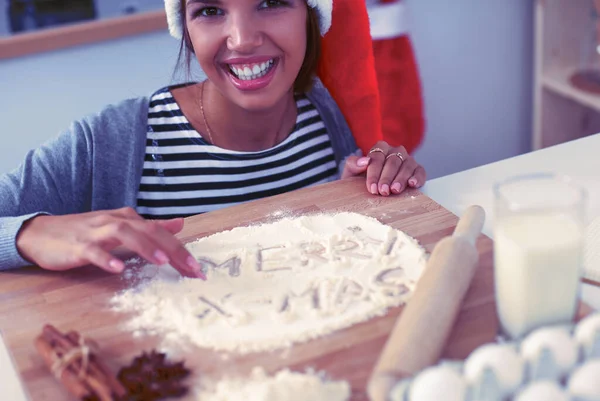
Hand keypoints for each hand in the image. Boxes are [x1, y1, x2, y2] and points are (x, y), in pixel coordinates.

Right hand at [16, 207, 205, 278]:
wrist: (40, 233)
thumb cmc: (84, 233)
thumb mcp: (121, 227)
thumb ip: (150, 227)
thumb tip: (180, 224)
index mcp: (127, 219)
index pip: (160, 232)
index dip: (181, 249)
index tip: (198, 269)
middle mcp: (114, 222)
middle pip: (148, 231)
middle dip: (172, 248)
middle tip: (191, 268)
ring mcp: (95, 233)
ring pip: (123, 234)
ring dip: (144, 247)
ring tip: (161, 262)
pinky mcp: (77, 246)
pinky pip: (93, 251)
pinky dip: (106, 258)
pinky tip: (117, 268)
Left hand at [342, 141, 425, 195]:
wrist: (369, 191)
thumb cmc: (360, 181)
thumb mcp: (351, 174)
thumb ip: (353, 165)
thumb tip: (364, 160)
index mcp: (379, 148)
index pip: (377, 157)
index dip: (374, 173)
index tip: (372, 187)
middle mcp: (395, 151)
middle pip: (393, 161)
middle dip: (387, 178)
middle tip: (383, 191)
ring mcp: (408, 160)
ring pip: (407, 166)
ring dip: (401, 179)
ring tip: (395, 190)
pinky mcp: (417, 169)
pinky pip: (420, 171)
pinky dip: (417, 177)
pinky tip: (413, 184)